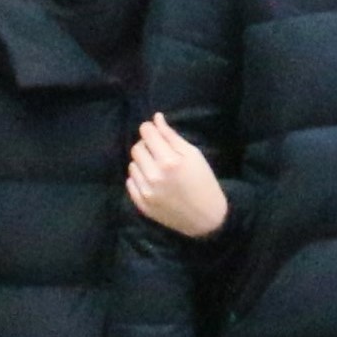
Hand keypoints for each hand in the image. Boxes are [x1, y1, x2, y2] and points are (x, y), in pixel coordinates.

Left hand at [124, 115, 228, 238]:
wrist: (206, 217)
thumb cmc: (203, 181)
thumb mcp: (193, 154)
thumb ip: (171, 136)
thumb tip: (156, 118)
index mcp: (169, 161)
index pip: (146, 133)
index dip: (150, 128)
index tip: (155, 130)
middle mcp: (153, 176)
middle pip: (136, 148)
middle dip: (146, 145)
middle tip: (159, 151)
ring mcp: (145, 192)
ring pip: (132, 165)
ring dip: (142, 162)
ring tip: (158, 168)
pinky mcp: (141, 204)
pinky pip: (130, 182)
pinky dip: (139, 178)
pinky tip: (153, 181)